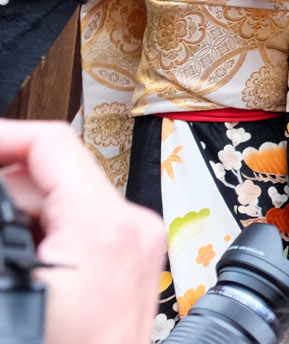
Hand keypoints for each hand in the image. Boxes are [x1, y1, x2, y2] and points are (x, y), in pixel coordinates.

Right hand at [0, 120, 164, 343]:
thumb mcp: (9, 286)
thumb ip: (0, 227)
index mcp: (106, 226)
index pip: (47, 144)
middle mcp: (131, 232)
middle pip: (49, 177)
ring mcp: (134, 254)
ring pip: (58, 209)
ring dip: (13, 217)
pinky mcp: (125, 277)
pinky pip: (72, 239)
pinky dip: (34, 241)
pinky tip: (8, 261)